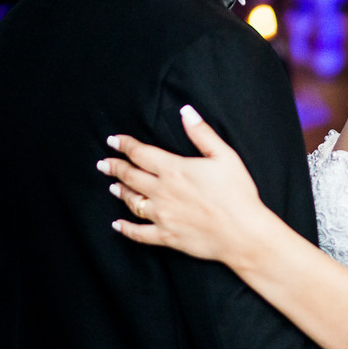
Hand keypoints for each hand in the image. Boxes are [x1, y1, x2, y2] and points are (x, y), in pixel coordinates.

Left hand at [97, 105, 266, 263]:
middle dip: (115, 167)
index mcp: (174, 170)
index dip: (124, 145)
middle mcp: (162, 192)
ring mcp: (162, 215)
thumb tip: (186, 112)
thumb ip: (202, 133)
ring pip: (132, 202)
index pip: (140, 153)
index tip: (113, 140)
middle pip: (130, 176)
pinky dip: (125, 228)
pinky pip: (139, 233)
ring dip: (120, 192)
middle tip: (104, 163)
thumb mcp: (224, 156)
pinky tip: (117, 225)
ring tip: (113, 187)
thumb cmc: (237, 193)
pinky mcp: (166, 236)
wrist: (243, 232)